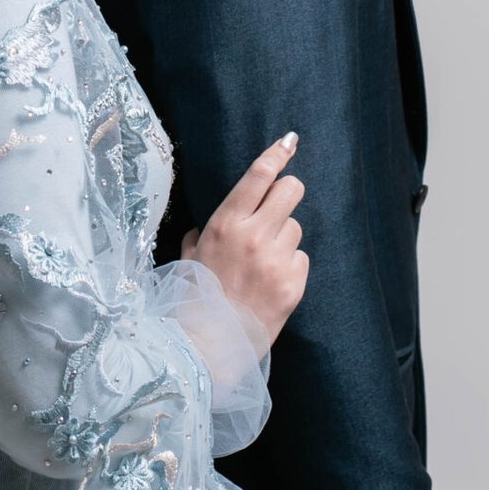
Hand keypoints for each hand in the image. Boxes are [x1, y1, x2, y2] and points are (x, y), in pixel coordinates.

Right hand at [180, 133, 307, 345]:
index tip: (289, 142)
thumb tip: (208, 224)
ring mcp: (277, 260)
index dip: (277, 154)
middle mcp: (254, 236)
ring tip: (263, 261)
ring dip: (284, 237)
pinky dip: (289, 265)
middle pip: (292, 190)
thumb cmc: (193, 298)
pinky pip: (300, 258)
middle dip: (287, 193)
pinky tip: (271, 282)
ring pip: (296, 227)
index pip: (259, 175)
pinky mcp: (294, 284)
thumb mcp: (188, 257)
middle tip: (277, 207)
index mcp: (225, 224)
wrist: (209, 347)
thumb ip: (200, 233)